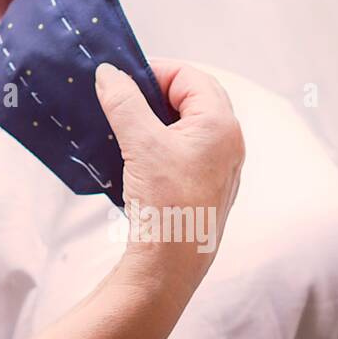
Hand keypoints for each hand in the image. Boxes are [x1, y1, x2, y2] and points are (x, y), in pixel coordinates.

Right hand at [94, 61, 244, 290]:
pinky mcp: (207, 187)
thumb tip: (108, 73)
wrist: (171, 266)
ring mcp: (221, 167)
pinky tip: (138, 156)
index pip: (189, 76)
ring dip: (158, 120)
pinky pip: (187, 151)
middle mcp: (229, 143)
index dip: (155, 72)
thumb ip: (124, 102)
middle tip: (124, 100)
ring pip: (189, 126)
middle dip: (157, 94)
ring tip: (127, 127)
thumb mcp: (140, 144)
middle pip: (193, 98)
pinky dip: (163, 144)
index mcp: (221, 124)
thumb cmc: (165, 203)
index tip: (122, 80)